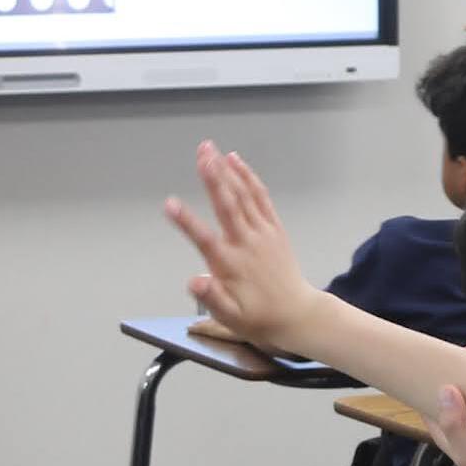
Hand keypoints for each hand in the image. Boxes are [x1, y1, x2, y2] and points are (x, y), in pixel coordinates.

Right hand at [165, 142, 323, 349]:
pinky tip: (234, 160)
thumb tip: (195, 282)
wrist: (297, 314)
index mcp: (231, 264)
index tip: (169, 204)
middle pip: (227, 205)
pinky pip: (260, 197)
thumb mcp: (231, 317)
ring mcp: (263, 232)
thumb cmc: (258, 317)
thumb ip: (212, 298)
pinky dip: (248, 177)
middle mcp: (247, 243)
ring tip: (210, 149)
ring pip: (243, 195)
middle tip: (201, 152)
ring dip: (226, 170)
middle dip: (213, 177)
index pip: (204, 239)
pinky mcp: (274, 228)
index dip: (186, 222)